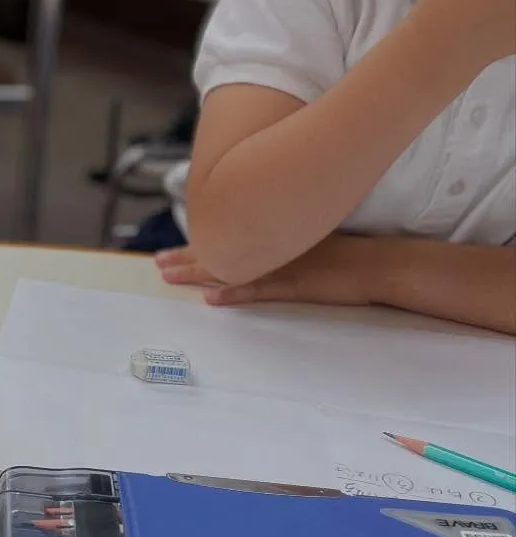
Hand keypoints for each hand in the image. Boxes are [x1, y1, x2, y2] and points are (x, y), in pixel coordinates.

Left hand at [155, 236, 378, 308]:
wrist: (380, 264)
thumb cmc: (349, 255)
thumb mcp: (309, 240)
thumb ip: (282, 242)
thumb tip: (256, 247)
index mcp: (273, 237)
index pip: (228, 238)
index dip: (198, 244)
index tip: (173, 249)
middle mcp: (272, 247)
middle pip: (220, 250)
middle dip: (186, 257)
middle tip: (157, 263)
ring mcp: (281, 266)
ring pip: (230, 268)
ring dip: (197, 273)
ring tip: (168, 276)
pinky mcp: (293, 285)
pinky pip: (258, 290)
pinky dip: (233, 294)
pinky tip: (212, 300)